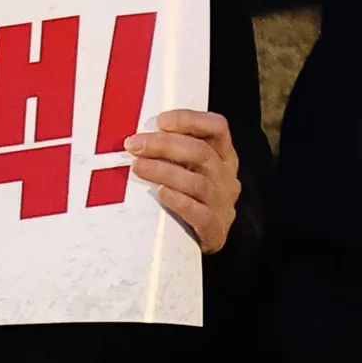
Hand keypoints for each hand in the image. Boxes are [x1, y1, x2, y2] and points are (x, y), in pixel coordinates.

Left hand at [128, 108, 239, 251]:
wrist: (209, 242)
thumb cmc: (193, 200)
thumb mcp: (192, 171)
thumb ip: (175, 154)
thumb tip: (136, 139)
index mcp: (224, 157)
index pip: (217, 128)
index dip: (191, 120)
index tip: (161, 121)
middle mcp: (226, 177)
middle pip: (201, 153)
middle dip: (165, 145)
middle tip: (135, 145)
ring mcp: (223, 204)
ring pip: (198, 182)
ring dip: (165, 172)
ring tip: (138, 167)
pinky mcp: (216, 230)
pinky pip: (200, 214)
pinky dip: (180, 202)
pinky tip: (161, 194)